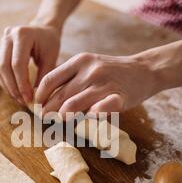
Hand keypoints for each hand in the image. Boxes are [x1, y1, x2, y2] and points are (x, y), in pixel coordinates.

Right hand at [0, 23, 60, 104]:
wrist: (43, 28)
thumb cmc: (49, 43)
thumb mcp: (51, 58)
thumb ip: (43, 76)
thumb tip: (35, 98)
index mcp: (23, 34)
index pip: (18, 64)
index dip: (22, 84)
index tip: (29, 99)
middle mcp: (8, 35)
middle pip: (4, 67)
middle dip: (13, 87)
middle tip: (22, 101)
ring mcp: (2, 41)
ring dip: (8, 86)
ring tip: (19, 99)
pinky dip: (6, 82)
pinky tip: (15, 92)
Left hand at [36, 52, 159, 117]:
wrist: (144, 70)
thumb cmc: (111, 72)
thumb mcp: (89, 66)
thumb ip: (71, 78)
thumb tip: (47, 99)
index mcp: (79, 61)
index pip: (50, 79)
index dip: (40, 96)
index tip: (37, 106)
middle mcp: (90, 71)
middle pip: (59, 95)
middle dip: (49, 110)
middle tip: (44, 118)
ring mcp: (104, 84)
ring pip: (74, 104)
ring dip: (63, 116)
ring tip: (59, 121)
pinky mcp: (119, 96)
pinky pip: (102, 108)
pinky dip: (92, 115)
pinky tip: (87, 118)